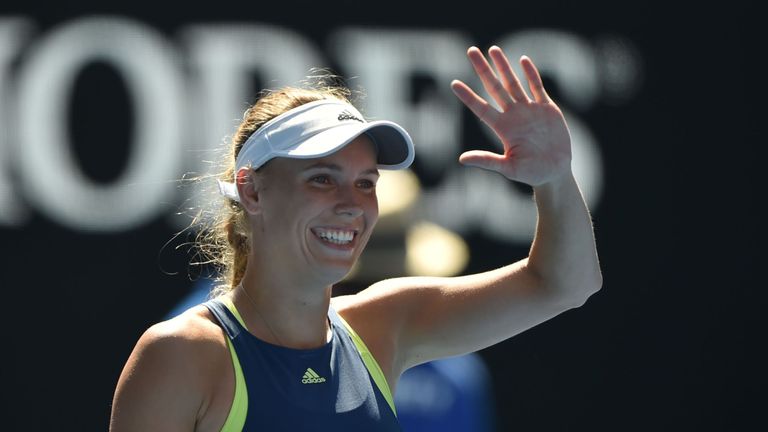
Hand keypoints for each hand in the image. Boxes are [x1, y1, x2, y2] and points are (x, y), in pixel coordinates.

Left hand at [451, 46, 571, 185]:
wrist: (554, 172)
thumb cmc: (529, 173)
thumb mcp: (507, 167)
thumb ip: (487, 161)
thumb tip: (462, 159)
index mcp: (503, 128)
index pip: (481, 108)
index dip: (468, 96)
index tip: (454, 84)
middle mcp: (513, 115)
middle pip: (495, 87)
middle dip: (483, 69)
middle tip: (471, 51)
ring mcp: (529, 110)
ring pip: (513, 82)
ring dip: (503, 66)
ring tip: (493, 49)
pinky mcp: (546, 108)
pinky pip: (537, 87)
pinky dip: (531, 73)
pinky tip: (523, 60)